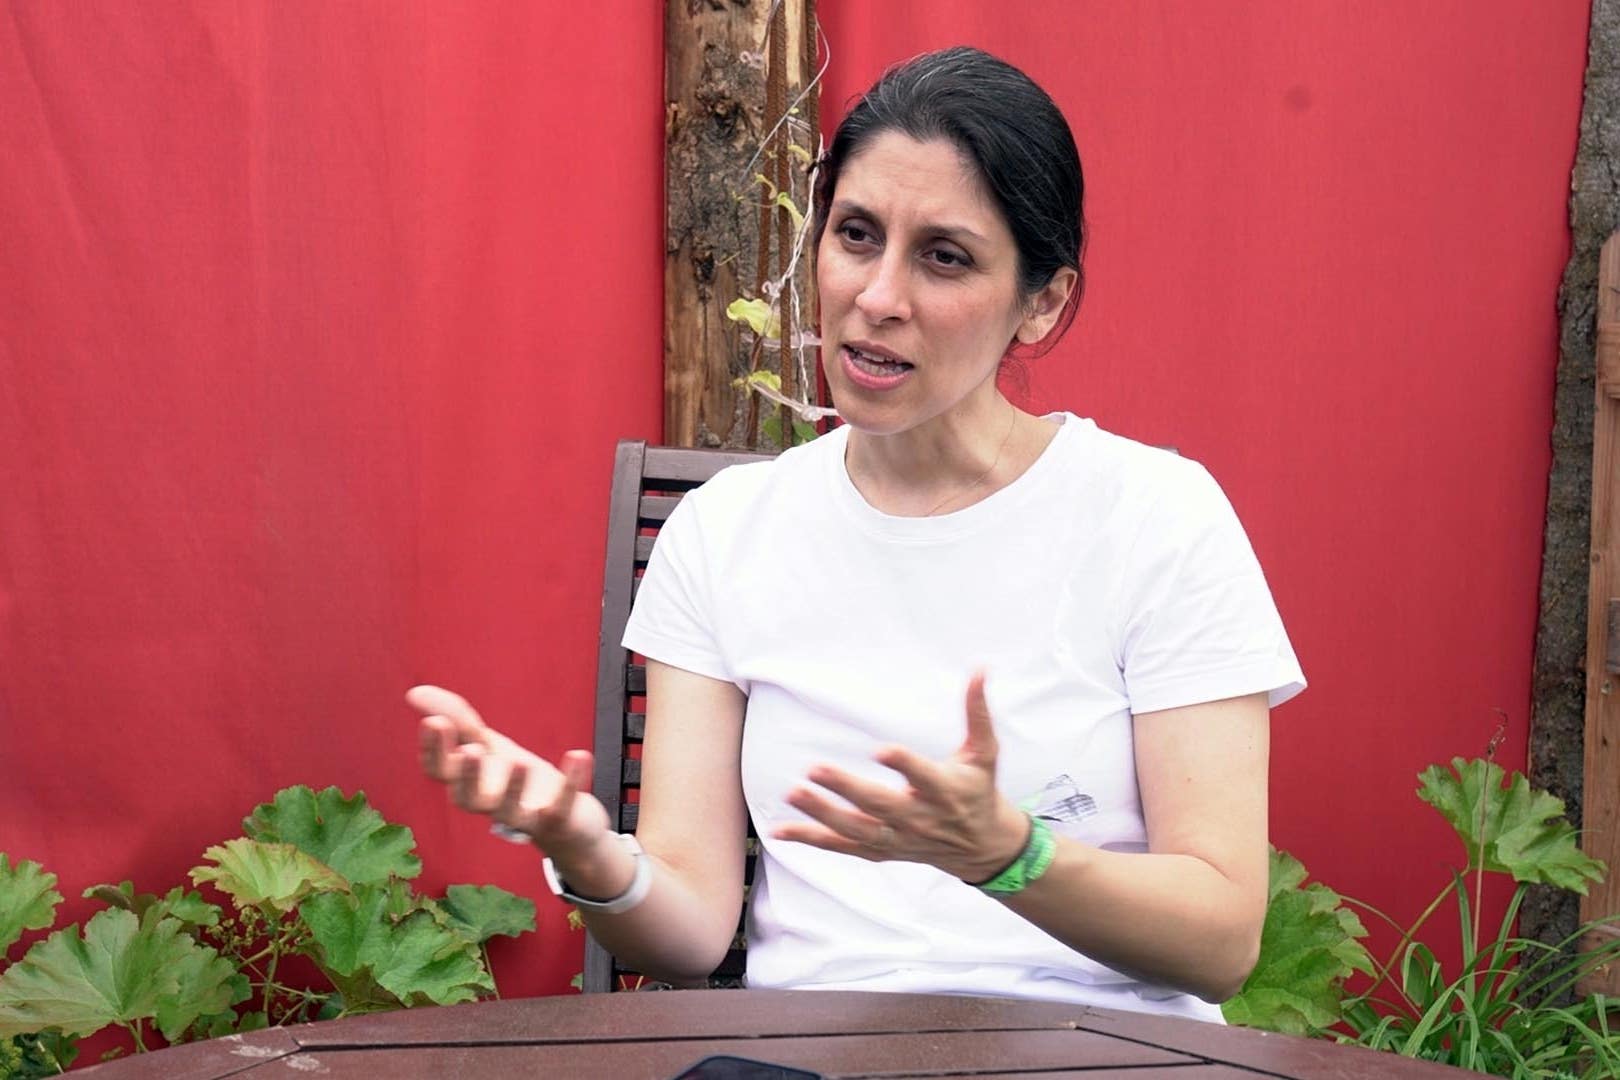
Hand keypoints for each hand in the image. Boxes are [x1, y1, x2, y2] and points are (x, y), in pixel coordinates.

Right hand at [407, 685, 612, 865]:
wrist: (568, 823)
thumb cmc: (519, 781)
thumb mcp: (488, 745)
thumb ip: (456, 720)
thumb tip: (414, 693)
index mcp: (470, 782)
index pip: (440, 772)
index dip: (433, 750)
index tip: (434, 722)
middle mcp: (490, 804)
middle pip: (466, 799)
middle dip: (467, 776)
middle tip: (470, 750)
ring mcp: (523, 817)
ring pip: (508, 813)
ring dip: (512, 788)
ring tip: (519, 761)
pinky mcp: (557, 822)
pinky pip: (560, 808)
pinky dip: (570, 782)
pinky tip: (579, 754)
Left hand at [771, 672, 1029, 882]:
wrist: (981, 847)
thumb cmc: (978, 790)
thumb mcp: (984, 753)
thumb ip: (977, 712)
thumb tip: (980, 669)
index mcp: (945, 790)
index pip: (924, 776)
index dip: (904, 765)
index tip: (881, 749)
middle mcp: (920, 818)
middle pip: (880, 805)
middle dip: (847, 788)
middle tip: (815, 768)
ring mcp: (898, 838)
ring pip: (856, 829)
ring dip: (822, 813)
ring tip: (793, 792)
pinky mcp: (880, 850)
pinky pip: (842, 846)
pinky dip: (811, 839)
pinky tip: (779, 830)